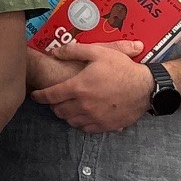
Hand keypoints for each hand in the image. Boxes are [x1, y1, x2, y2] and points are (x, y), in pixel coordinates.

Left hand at [32, 40, 151, 132]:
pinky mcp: (106, 126)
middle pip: (59, 111)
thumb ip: (73, 51)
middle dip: (53, 105)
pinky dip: (80, 123)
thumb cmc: (121, 67)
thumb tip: (54, 52)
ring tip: (67, 107)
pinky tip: (82, 115)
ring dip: (65, 115)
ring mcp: (95, 117)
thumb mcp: (98, 52)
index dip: (40, 96)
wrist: (145, 87)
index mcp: (79, 87)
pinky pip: (86, 129)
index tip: (35, 95)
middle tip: (54, 99)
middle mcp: (84, 105)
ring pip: (71, 121)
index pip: (51, 95)